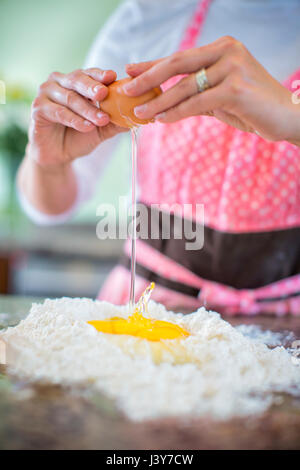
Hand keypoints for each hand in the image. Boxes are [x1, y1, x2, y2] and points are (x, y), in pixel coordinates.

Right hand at [29, 68, 126, 168]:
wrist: (58, 155)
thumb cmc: (79, 136)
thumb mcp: (101, 129)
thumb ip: (115, 122)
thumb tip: (138, 118)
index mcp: (75, 81)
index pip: (89, 74)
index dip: (100, 75)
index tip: (113, 76)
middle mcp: (59, 82)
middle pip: (77, 80)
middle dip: (92, 87)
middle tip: (105, 93)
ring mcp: (46, 94)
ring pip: (70, 98)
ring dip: (87, 110)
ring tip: (102, 120)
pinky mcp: (37, 109)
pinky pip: (58, 112)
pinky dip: (73, 120)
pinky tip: (86, 127)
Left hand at [124, 36, 298, 143]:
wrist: (288, 117)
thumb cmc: (253, 108)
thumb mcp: (221, 96)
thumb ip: (197, 92)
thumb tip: (165, 100)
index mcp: (222, 48)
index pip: (180, 57)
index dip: (152, 65)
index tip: (130, 71)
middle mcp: (227, 51)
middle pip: (177, 64)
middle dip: (148, 78)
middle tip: (127, 90)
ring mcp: (232, 67)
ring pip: (184, 87)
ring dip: (158, 102)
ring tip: (139, 113)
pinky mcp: (236, 89)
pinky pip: (197, 103)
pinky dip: (176, 113)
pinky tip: (161, 120)